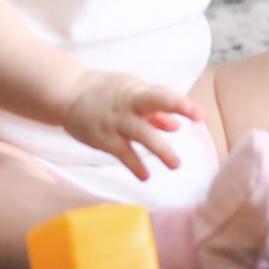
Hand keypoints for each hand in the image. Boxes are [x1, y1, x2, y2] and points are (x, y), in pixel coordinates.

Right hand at [61, 71, 200, 180]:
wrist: (68, 93)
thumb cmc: (108, 91)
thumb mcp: (132, 92)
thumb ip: (155, 111)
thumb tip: (178, 125)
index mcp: (137, 92)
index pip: (163, 96)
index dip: (182, 105)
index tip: (200, 115)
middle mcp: (128, 106)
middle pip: (154, 111)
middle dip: (174, 122)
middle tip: (196, 130)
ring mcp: (115, 123)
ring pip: (141, 136)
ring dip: (160, 150)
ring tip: (175, 165)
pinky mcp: (103, 139)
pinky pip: (122, 154)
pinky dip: (135, 165)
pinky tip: (146, 176)